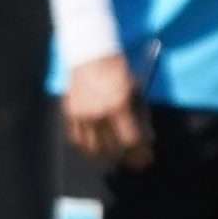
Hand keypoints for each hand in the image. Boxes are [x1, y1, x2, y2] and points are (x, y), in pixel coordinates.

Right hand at [61, 53, 148, 168]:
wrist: (91, 56)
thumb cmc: (119, 72)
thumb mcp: (136, 92)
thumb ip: (141, 117)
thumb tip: (147, 141)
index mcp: (118, 106)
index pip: (130, 141)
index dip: (140, 154)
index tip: (146, 160)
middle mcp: (98, 113)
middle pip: (112, 148)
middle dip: (126, 158)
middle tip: (134, 162)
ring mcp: (81, 115)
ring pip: (93, 149)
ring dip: (106, 156)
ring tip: (115, 157)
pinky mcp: (70, 114)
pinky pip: (77, 140)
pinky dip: (88, 147)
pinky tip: (97, 149)